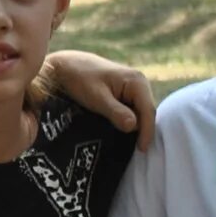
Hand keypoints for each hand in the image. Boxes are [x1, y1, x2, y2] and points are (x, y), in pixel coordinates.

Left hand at [33, 49, 159, 148]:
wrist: (67, 65)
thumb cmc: (80, 79)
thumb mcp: (97, 97)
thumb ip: (115, 111)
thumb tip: (133, 127)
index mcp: (137, 81)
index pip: (148, 111)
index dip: (147, 131)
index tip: (142, 149)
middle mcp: (139, 83)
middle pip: (146, 113)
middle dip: (142, 131)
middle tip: (136, 151)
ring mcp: (133, 88)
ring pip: (139, 112)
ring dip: (135, 127)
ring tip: (129, 145)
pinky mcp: (125, 93)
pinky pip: (131, 110)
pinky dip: (128, 121)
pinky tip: (121, 132)